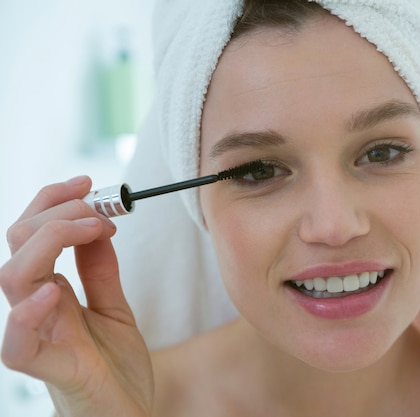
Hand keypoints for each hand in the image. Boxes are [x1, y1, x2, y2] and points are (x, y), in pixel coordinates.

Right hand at [0, 176, 152, 416]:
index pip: (33, 234)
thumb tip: (98, 227)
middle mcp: (39, 308)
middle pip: (18, 245)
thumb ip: (101, 272)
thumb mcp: (115, 308)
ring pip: (12, 279)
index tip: (88, 182)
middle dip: (55, 212)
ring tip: (91, 228)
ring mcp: (40, 336)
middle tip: (99, 208)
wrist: (129, 415)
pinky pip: (17, 345)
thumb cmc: (117, 367)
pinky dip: (28, 313)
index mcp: (53, 291)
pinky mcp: (48, 369)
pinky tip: (56, 289)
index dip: (53, 201)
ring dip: (48, 241)